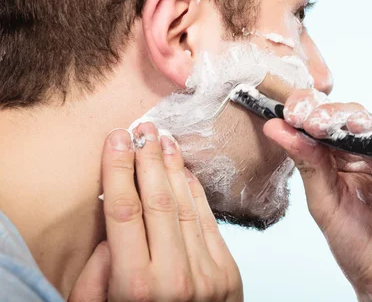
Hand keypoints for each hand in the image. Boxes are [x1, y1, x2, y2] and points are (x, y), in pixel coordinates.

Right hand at [70, 123, 242, 301]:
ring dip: (174, 170)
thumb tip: (113, 230)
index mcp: (136, 287)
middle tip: (143, 129)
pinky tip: (185, 172)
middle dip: (148, 160)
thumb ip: (99, 275)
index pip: (124, 211)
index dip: (119, 169)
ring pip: (187, 207)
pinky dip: (197, 194)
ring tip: (164, 141)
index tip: (117, 139)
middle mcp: (175, 277)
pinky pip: (210, 223)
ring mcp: (208, 274)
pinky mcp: (229, 273)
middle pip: (158, 201)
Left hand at [264, 90, 371, 301]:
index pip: (328, 126)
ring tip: (337, 123)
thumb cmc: (362, 249)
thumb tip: (276, 128)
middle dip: (331, 115)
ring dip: (360, 123)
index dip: (310, 114)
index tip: (289, 112)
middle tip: (309, 117)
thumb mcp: (325, 204)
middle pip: (355, 120)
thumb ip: (307, 164)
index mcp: (347, 159)